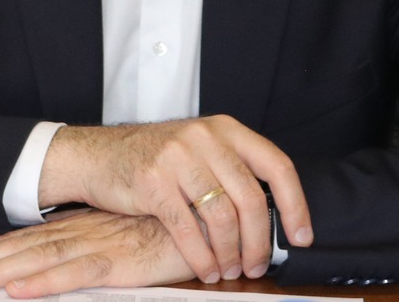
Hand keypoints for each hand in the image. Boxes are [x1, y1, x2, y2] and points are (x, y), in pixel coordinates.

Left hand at [0, 210, 186, 295]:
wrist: (213, 220)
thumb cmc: (168, 233)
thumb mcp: (121, 245)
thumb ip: (90, 256)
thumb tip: (54, 271)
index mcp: (77, 230)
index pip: (21, 242)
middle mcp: (79, 234)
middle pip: (17, 249)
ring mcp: (97, 246)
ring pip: (35, 261)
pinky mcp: (119, 262)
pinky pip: (76, 274)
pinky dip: (45, 282)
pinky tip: (18, 290)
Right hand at [38, 117, 311, 283]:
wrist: (96, 156)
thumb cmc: (153, 160)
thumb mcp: (197, 149)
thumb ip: (231, 170)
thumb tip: (275, 217)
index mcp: (224, 128)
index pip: (276, 165)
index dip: (296, 205)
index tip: (301, 237)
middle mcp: (203, 137)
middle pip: (250, 198)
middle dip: (259, 242)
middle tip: (257, 266)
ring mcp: (177, 157)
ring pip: (221, 217)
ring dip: (230, 254)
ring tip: (230, 271)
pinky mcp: (152, 181)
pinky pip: (188, 229)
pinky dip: (201, 257)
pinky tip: (206, 269)